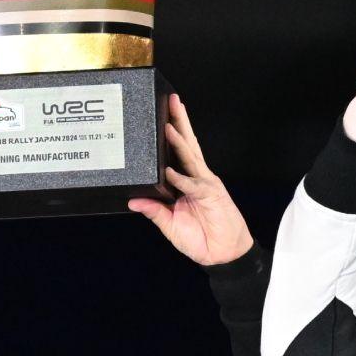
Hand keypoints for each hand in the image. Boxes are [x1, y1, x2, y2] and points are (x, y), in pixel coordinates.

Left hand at [129, 94, 253, 265]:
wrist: (223, 255)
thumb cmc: (200, 239)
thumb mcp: (170, 225)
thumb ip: (154, 211)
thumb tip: (133, 201)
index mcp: (186, 182)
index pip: (176, 153)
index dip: (170, 135)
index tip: (159, 116)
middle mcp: (196, 178)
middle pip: (186, 145)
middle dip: (179, 122)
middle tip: (171, 100)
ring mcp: (205, 184)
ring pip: (191, 157)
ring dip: (180, 140)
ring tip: (168, 124)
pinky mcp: (212, 195)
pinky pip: (193, 185)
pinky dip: (181, 178)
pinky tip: (169, 171)